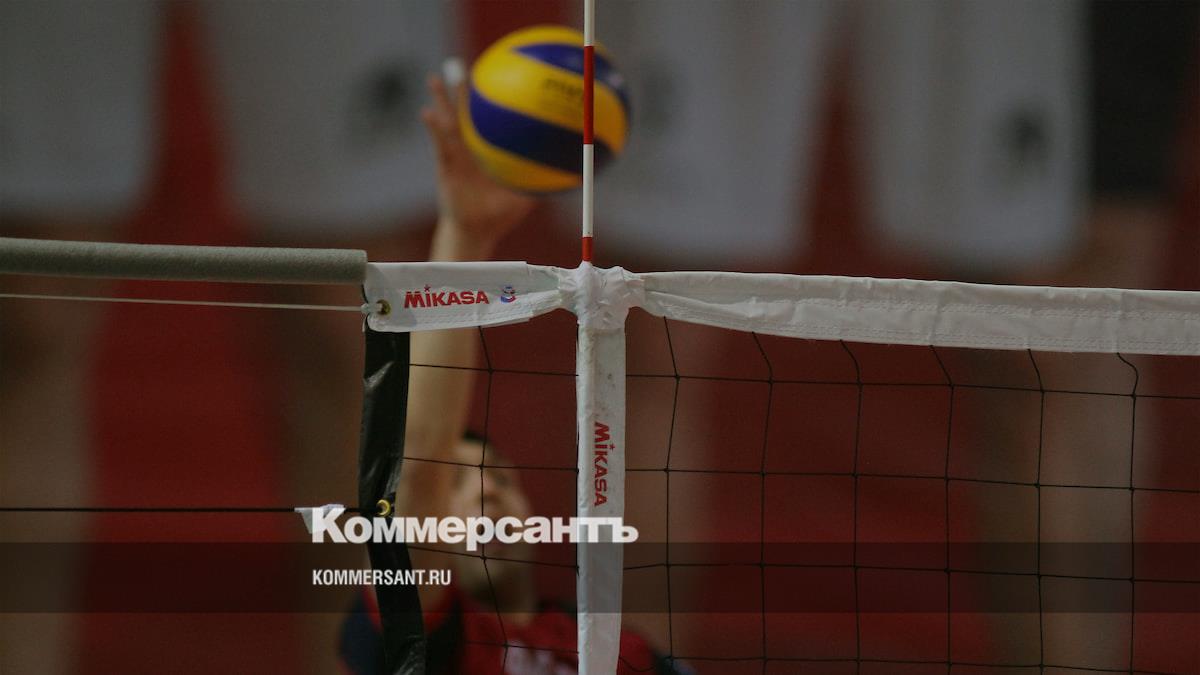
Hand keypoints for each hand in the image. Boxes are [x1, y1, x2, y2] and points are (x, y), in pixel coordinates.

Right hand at [421, 74, 535, 254]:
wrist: (476, 232)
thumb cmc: (499, 215)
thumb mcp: (523, 196)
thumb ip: (539, 182)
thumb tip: (568, 174)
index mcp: (487, 152)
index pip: (489, 121)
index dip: (489, 102)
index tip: (493, 78)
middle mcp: (470, 149)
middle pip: (466, 114)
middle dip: (463, 91)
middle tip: (462, 66)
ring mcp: (455, 156)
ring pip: (447, 123)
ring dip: (440, 101)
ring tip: (434, 79)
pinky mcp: (444, 166)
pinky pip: (439, 144)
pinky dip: (433, 128)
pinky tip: (426, 114)